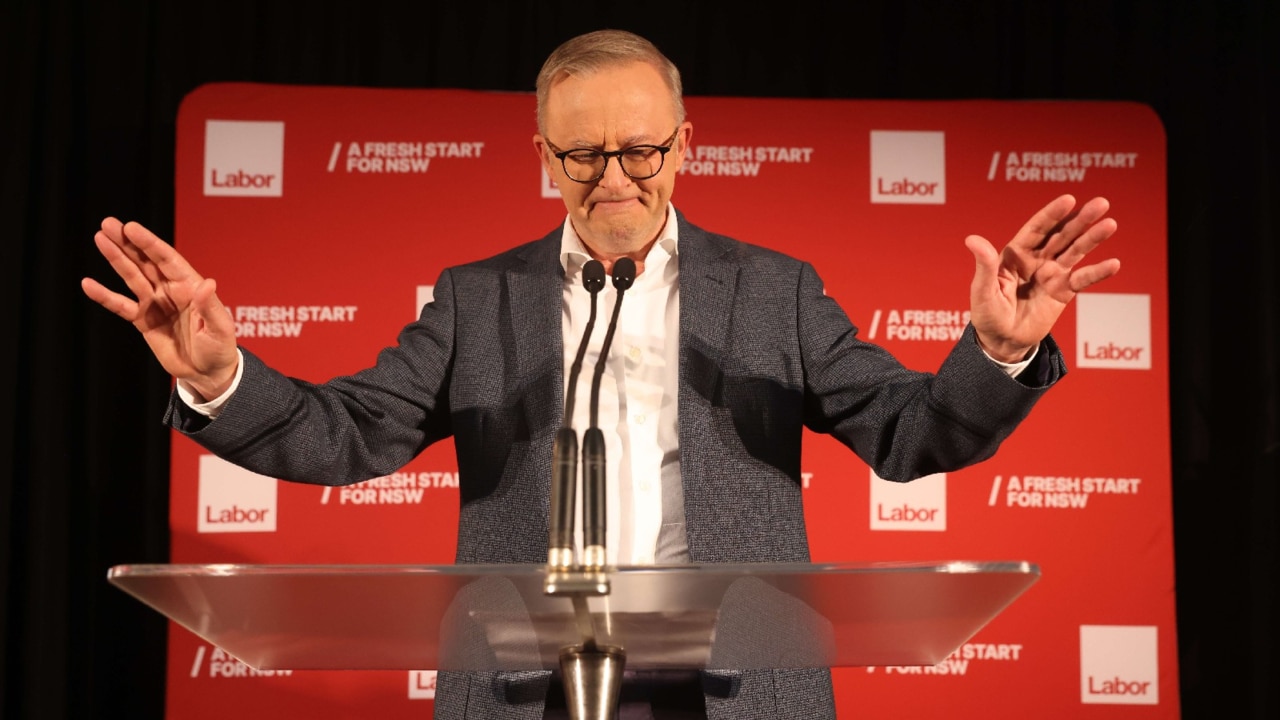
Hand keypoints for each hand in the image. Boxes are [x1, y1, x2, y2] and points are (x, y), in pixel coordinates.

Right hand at [81, 217, 238, 400]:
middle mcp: (171, 290)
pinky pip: (121, 305)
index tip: (131, 227)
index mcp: (191, 287)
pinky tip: (88, 284)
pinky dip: (105, 296)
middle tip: (108, 223)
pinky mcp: (143, 320)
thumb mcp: (220, 329)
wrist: (207, 373)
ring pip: (132, 277)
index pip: (167, 260)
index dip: (149, 244)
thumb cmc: (220, 349)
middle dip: (128, 243)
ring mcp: (155, 303)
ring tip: (99, 238)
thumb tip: (207, 283)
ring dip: (116, 258)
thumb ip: (211, 307)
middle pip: (146, 262)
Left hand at [965, 195, 1120, 362]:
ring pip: (1075, 252)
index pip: (1036, 229)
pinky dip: (1097, 272)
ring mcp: (1052, 274)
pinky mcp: (1063, 292)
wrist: (1002, 341)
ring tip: (1110, 224)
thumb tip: (971, 239)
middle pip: (1061, 235)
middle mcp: (1036, 259)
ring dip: (1092, 238)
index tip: (1069, 199)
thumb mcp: (982, 291)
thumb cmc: (987, 314)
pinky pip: (1082, 279)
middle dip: (1080, 219)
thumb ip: (984, 266)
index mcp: (1015, 254)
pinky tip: (1113, 263)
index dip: (1052, 214)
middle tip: (1101, 203)